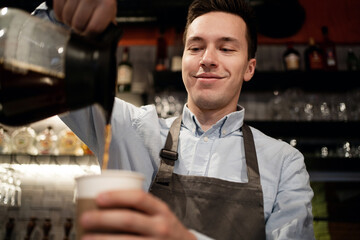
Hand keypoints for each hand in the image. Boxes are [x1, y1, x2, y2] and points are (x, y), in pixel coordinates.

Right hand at [52, 0, 116, 34]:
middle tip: (80, 27)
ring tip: (73, 20)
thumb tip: (101, 40)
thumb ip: (106, 24)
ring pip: (67, 18)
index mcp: (106, 5)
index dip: (89, 35)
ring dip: (69, 23)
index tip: (88, 34)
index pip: (94, 28)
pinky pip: (58, 9)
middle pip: (78, 24)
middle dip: (78, 29)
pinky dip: (60, 15)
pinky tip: (66, 14)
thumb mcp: (109, 10)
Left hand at [80, 189, 196, 239]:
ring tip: (85, 237)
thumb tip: (104, 197)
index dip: (117, 196)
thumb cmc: (166, 227)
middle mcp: (160, 227)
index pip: (139, 198)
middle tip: (85, 218)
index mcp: (160, 210)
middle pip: (128, 220)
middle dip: (103, 218)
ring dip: (103, 239)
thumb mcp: (159, 212)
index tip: (98, 197)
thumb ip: (140, 206)